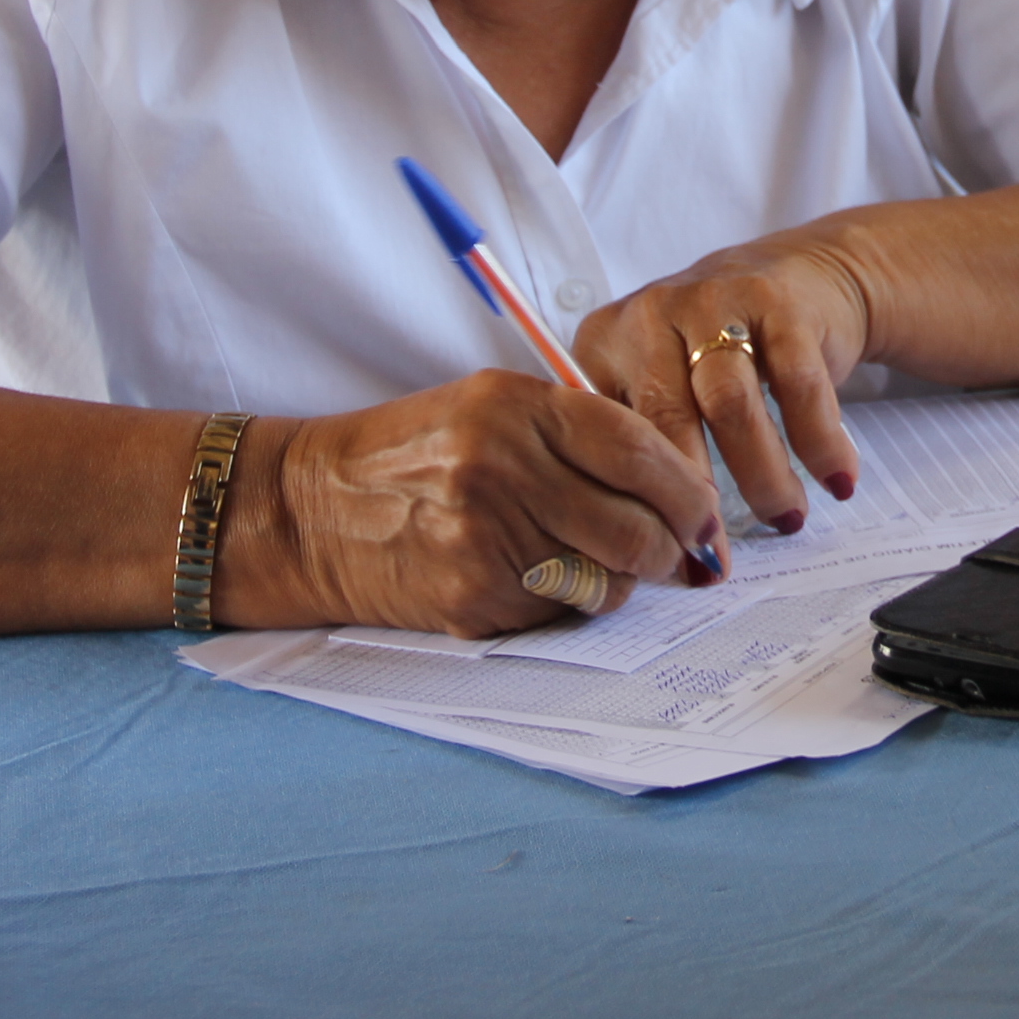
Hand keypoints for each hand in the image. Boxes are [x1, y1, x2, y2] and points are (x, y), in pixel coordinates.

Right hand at [226, 369, 724, 636]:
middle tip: (685, 559)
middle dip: (674, 551)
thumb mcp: (490, 406)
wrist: (310, 510)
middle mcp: (503, 468)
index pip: (641, 450)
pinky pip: (559, 613)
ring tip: (602, 566)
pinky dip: (568, 604)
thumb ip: (577, 431)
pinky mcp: (470, 598)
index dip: (690, 492)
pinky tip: (539, 580)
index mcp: (517, 407)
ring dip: (622, 582)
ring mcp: (485, 539)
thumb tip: (675, 486)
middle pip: (637, 526)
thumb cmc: (412, 453)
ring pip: (608, 579)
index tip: (709, 517)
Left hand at [575, 233, 869, 540]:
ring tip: (787, 518)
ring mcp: (717, 301)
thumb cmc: (717, 352)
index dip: (640, 503)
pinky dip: (820, 442)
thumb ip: (645, 447)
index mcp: (606, 344)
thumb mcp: (660, 381)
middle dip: (695, 499)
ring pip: (731, 404)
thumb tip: (650, 551)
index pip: (608, 434)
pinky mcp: (780, 302)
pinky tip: (837, 480)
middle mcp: (653, 315)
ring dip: (762, 475)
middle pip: (666, 418)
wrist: (799, 274)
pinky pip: (799, 385)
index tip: (671, 557)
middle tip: (719, 553)